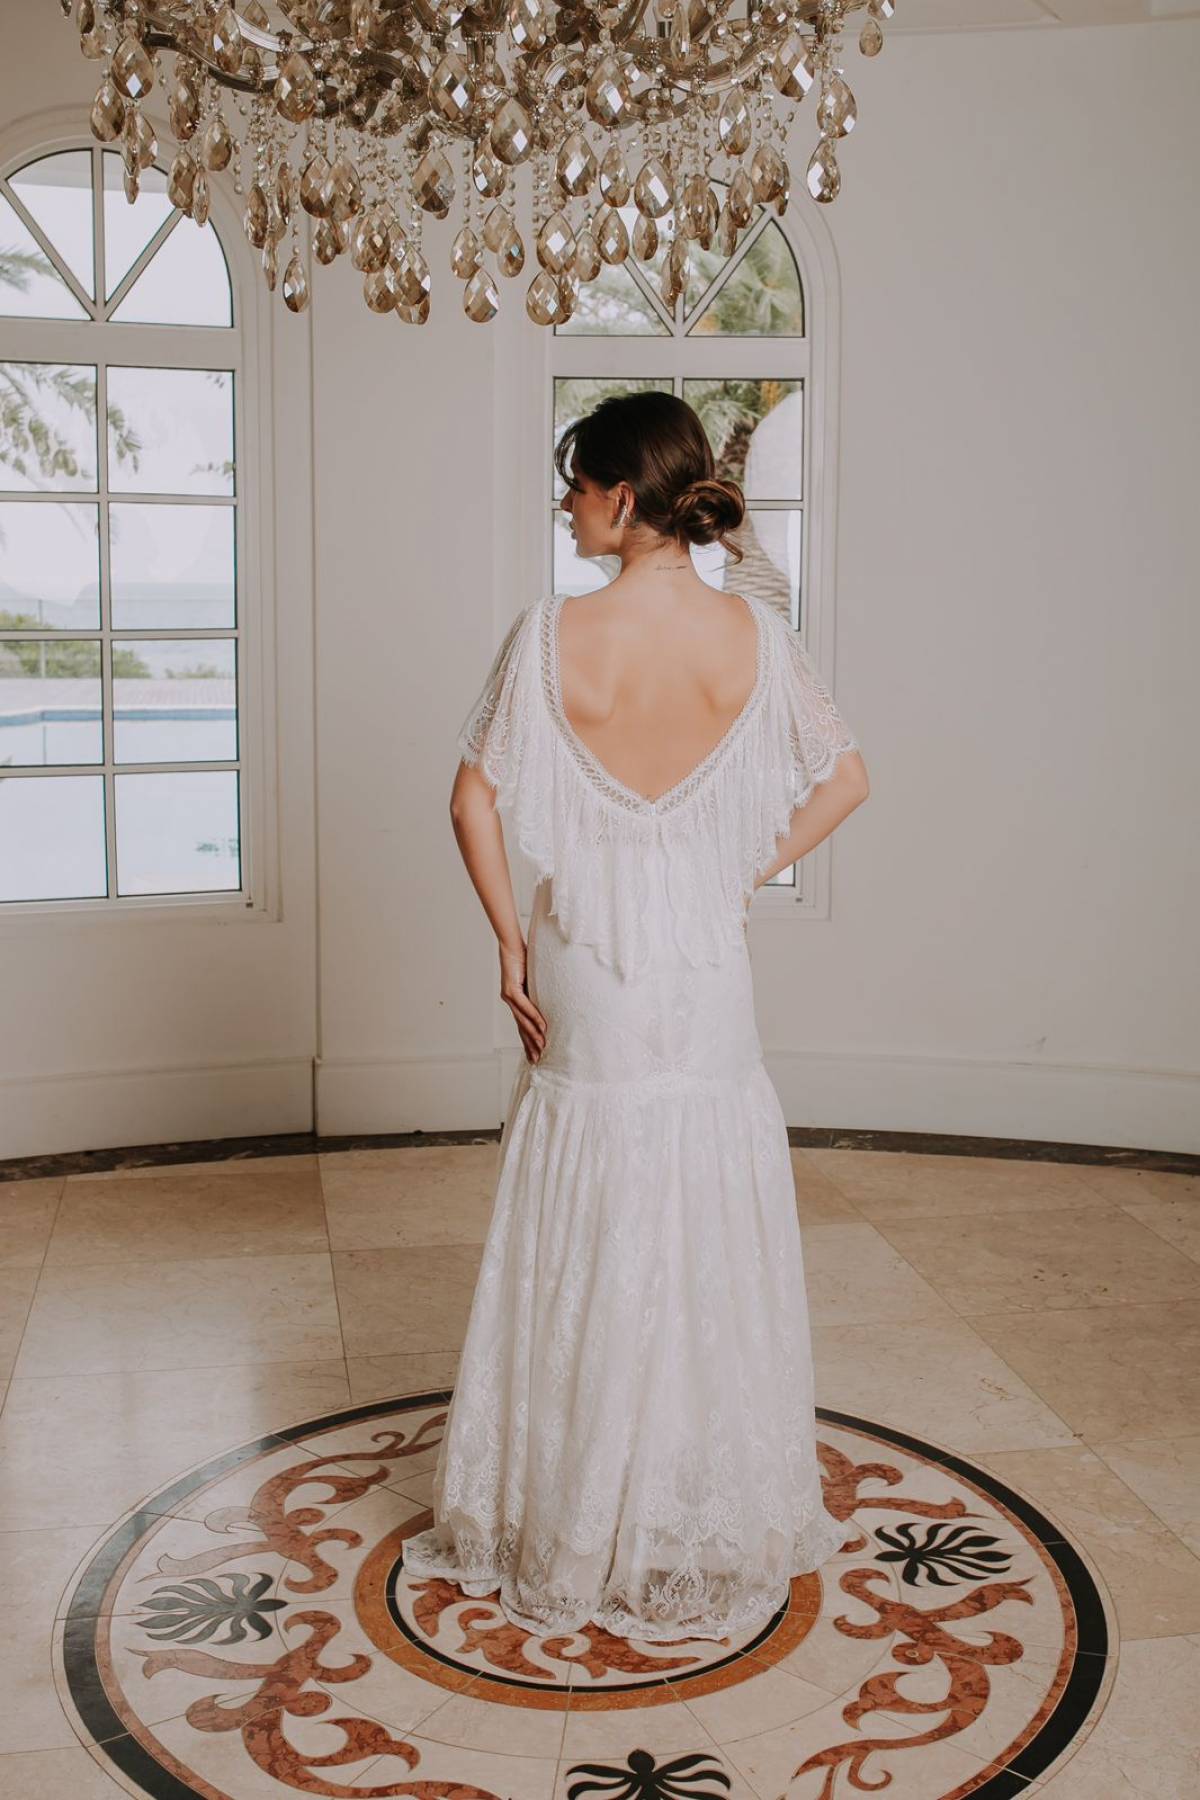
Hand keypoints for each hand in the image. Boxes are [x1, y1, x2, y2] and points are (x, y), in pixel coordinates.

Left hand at [499, 942, 547, 1063]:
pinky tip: (541, 1027)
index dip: (528, 1040)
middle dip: (529, 1045)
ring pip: (522, 1021)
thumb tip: (554, 995)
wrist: (510, 944)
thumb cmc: (523, 957)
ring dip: (533, 1035)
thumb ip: (539, 989)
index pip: (522, 1024)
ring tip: (542, 1047)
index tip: (534, 1054)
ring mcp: (509, 996)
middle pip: (521, 1027)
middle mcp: (510, 1000)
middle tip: (537, 1060)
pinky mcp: (511, 989)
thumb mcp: (534, 977)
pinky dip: (533, 1017)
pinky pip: (524, 1007)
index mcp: (515, 1000)